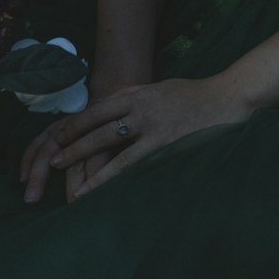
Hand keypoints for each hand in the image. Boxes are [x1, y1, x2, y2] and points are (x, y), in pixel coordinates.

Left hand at [22, 76, 251, 203]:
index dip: (75, 123)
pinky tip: (99, 190)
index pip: (97, 109)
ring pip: (109, 145)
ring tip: (69, 182)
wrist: (226, 98)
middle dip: (72, 144)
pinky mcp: (164, 145)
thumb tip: (116, 103)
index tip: (56, 136)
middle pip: (96, 126)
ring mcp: (151, 126)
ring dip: (86, 164)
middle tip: (52, 160)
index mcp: (137, 93)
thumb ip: (138, 96)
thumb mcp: (160, 88)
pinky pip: (131, 163)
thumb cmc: (195, 95)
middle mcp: (139, 107)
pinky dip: (112, 177)